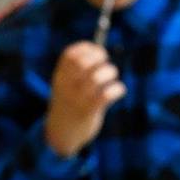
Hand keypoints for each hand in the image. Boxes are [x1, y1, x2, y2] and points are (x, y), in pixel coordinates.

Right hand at [45, 41, 125, 157]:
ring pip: (95, 77)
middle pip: (82, 62)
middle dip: (99, 58)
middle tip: (106, 63)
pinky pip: (106, 95)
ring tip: (113, 78)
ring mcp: (77, 99)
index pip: (70, 54)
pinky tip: (119, 90)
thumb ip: (77, 69)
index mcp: (60, 76)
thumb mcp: (66, 84)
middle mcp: (67, 85)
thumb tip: (99, 49)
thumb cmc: (70, 104)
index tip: (98, 50)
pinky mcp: (89, 111)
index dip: (87, 48)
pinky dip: (117, 89)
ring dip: (110, 73)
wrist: (62, 132)